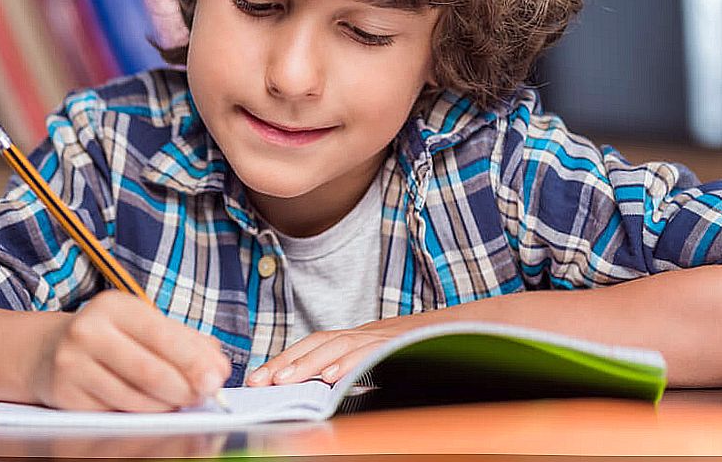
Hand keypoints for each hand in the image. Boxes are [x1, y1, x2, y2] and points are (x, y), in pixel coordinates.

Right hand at [27, 289, 230, 411]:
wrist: (48, 350)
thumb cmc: (111, 336)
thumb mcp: (144, 324)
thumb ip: (186, 341)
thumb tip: (218, 366)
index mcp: (114, 306)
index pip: (162, 335)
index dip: (193, 360)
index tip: (217, 378)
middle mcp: (88, 331)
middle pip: (149, 371)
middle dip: (185, 388)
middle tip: (204, 395)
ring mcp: (72, 364)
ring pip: (134, 398)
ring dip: (166, 406)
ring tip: (180, 400)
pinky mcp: (65, 395)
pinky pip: (115, 413)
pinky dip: (141, 414)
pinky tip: (152, 407)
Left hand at [245, 318, 411, 386]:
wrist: (462, 329)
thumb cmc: (421, 351)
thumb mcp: (383, 361)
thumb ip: (355, 373)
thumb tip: (323, 392)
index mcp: (359, 338)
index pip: (315, 343)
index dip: (286, 358)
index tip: (258, 378)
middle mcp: (368, 334)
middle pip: (320, 342)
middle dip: (287, 361)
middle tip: (261, 381)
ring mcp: (384, 337)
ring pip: (340, 345)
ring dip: (309, 363)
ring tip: (285, 380)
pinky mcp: (402, 345)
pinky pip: (372, 353)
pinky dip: (350, 364)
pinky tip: (333, 378)